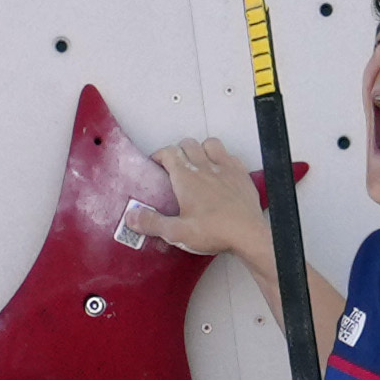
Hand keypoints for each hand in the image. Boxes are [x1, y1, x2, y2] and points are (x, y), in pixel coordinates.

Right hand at [147, 136, 302, 259]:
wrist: (248, 235)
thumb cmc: (214, 232)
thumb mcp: (177, 232)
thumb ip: (152, 222)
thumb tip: (131, 216)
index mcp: (186, 177)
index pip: (168, 152)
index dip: (159, 155)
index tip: (156, 164)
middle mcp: (205, 166)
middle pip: (187, 144)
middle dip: (178, 150)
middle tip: (175, 165)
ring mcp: (225, 168)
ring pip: (210, 144)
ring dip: (201, 149)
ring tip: (197, 162)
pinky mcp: (242, 175)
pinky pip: (230, 156)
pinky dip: (222, 158)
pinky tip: (221, 171)